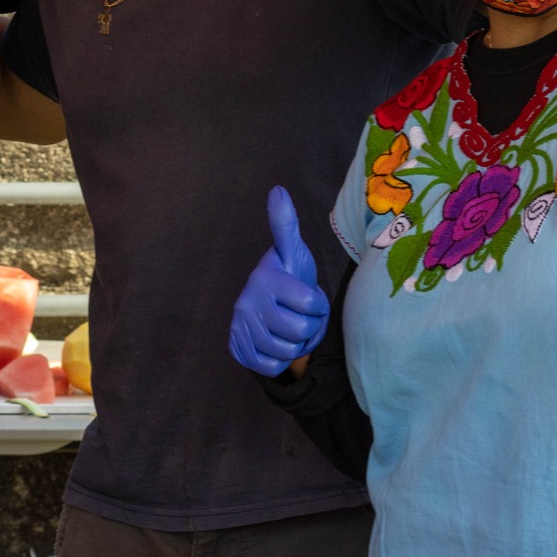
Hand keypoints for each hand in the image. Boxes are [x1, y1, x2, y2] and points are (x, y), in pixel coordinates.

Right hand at [229, 186, 330, 376]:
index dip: (318, 306)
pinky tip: (276, 343)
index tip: (309, 298)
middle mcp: (247, 302)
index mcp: (265, 278)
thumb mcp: (292, 252)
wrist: (267, 308)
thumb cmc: (287, 277)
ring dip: (296, 344)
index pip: (312, 306)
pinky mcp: (237, 349)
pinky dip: (279, 360)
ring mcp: (240, 326)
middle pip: (301, 331)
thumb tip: (278, 189)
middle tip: (300, 315)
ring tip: (290, 328)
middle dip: (309, 327)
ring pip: (287, 352)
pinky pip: (271, 366)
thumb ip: (286, 223)